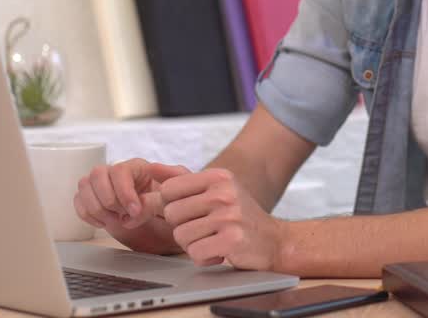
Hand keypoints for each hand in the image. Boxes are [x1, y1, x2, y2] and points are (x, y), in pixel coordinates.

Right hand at [74, 158, 189, 253]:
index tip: (134, 211)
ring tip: (115, 220)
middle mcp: (117, 172)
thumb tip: (136, 207)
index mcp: (138, 167)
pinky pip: (78, 200)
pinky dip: (87, 214)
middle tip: (123, 216)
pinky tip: (104, 223)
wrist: (165, 224)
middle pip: (97, 174)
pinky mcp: (94, 200)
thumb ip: (157, 201)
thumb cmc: (170, 206)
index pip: (120, 170)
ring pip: (84, 185)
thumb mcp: (174, 199)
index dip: (124, 192)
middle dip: (108, 200)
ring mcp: (103, 185)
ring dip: (96, 207)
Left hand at [160, 168, 285, 269]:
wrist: (275, 241)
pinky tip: (220, 252)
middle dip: (183, 228)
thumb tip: (152, 169)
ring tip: (213, 240)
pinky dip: (204, 258)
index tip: (191, 213)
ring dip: (194, 245)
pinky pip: (194, 252)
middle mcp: (224, 192)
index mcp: (218, 176)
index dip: (174, 206)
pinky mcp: (232, 239)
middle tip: (205, 230)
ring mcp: (229, 215)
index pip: (169, 189)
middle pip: (172, 214)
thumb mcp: (218, 189)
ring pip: (181, 236)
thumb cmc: (241, 217)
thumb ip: (185, 181)